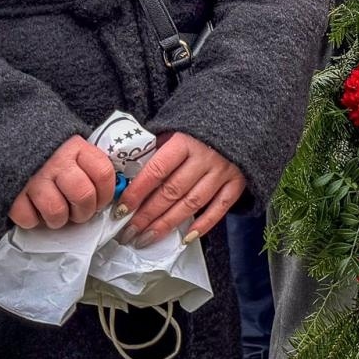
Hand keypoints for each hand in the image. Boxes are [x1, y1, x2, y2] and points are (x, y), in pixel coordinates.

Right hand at [9, 136, 116, 229]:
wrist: (8, 139)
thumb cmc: (50, 152)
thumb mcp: (74, 149)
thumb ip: (90, 166)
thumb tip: (112, 192)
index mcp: (77, 148)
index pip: (103, 173)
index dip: (106, 194)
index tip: (101, 201)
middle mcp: (57, 161)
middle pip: (83, 195)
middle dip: (84, 212)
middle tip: (79, 213)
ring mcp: (34, 177)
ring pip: (57, 211)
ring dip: (59, 220)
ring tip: (56, 213)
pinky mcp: (13, 192)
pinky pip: (28, 218)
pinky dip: (32, 220)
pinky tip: (34, 210)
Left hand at [116, 132, 245, 246]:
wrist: (238, 120)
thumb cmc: (198, 130)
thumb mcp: (173, 131)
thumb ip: (155, 151)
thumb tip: (128, 177)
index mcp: (185, 141)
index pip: (156, 171)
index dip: (137, 193)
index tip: (121, 211)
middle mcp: (204, 157)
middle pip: (172, 191)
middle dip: (147, 215)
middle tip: (129, 232)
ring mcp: (222, 171)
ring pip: (192, 203)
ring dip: (168, 224)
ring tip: (148, 238)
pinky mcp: (237, 182)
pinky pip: (219, 208)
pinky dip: (203, 225)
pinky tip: (186, 237)